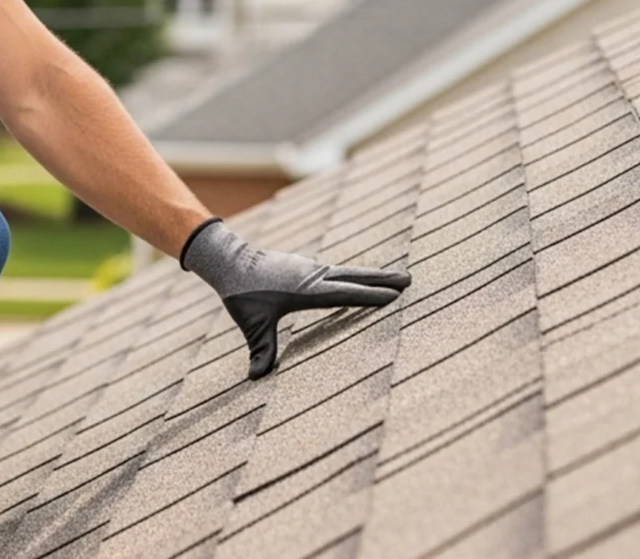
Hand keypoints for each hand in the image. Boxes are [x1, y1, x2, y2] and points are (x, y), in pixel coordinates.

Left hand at [181, 218, 411, 378]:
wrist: (230, 261)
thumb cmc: (242, 294)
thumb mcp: (252, 324)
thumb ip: (260, 350)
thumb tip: (256, 378)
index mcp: (305, 290)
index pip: (344, 294)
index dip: (368, 296)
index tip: (393, 295)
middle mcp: (313, 276)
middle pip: (354, 277)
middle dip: (382, 280)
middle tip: (409, 280)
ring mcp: (311, 269)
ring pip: (348, 272)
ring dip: (373, 274)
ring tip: (397, 276)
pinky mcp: (306, 267)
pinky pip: (338, 271)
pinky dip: (356, 274)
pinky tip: (363, 278)